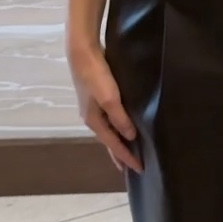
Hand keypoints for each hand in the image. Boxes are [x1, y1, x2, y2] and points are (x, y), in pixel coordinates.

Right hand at [67, 38, 142, 174]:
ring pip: (108, 131)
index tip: (140, 169)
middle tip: (131, 168)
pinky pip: (109, 120)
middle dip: (119, 155)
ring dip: (118, 143)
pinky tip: (122, 126)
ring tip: (128, 152)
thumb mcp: (109, 98)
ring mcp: (92, 108)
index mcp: (94, 121)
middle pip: (109, 142)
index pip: (113, 145)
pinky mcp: (96, 97)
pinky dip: (116, 128)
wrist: (82, 52)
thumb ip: (120, 118)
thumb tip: (131, 136)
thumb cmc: (95, 75)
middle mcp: (92, 118)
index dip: (127, 158)